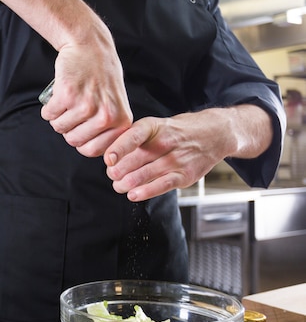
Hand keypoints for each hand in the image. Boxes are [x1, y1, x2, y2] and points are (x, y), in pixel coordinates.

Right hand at [40, 41, 132, 156]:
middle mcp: (105, 116)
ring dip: (57, 118)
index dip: (81, 142)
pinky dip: (48, 109)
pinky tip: (56, 97)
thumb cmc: (102, 77)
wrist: (90, 47)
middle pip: (73, 141)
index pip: (92, 151)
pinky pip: (49, 115)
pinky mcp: (68, 95)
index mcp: (120, 122)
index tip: (81, 130)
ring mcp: (86, 105)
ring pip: (59, 128)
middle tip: (72, 113)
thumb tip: (99, 156)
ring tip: (66, 103)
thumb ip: (110, 130)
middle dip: (67, 130)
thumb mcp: (116, 104)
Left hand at [103, 110, 231, 201]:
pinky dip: (145, 192)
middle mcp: (166, 141)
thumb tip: (108, 157)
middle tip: (112, 175)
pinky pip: (162, 186)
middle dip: (118, 172)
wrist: (214, 134)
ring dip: (126, 184)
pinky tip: (133, 195)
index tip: (108, 160)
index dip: (119, 149)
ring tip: (119, 186)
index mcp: (154, 126)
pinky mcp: (185, 175)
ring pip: (145, 175)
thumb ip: (133, 139)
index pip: (134, 136)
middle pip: (135, 160)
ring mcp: (177, 159)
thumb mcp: (155, 126)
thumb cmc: (176, 132)